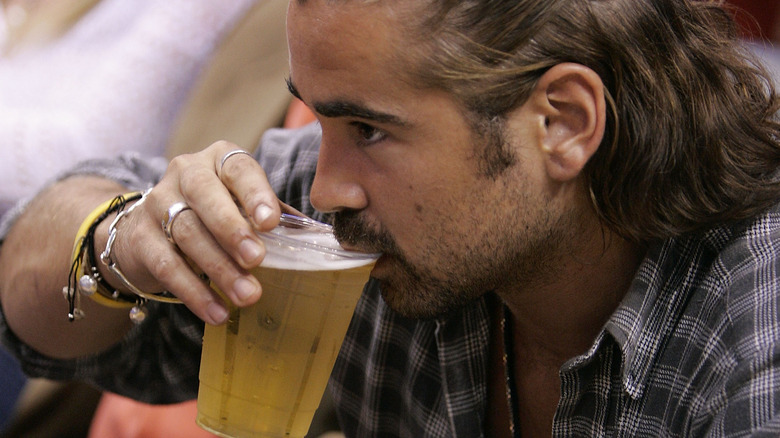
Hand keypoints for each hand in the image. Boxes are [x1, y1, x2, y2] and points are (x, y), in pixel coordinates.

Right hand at [105, 141, 279, 324]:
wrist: (145, 232)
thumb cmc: (211, 216)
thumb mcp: (242, 207)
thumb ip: (274, 216)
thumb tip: (317, 238)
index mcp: (219, 160)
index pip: (239, 168)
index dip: (255, 193)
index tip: (271, 222)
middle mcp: (185, 173)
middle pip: (206, 196)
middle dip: (232, 229)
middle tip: (257, 259)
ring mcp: (156, 202)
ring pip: (187, 232)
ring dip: (219, 268)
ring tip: (247, 295)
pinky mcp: (139, 237)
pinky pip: (166, 264)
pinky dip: (194, 291)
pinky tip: (217, 310)